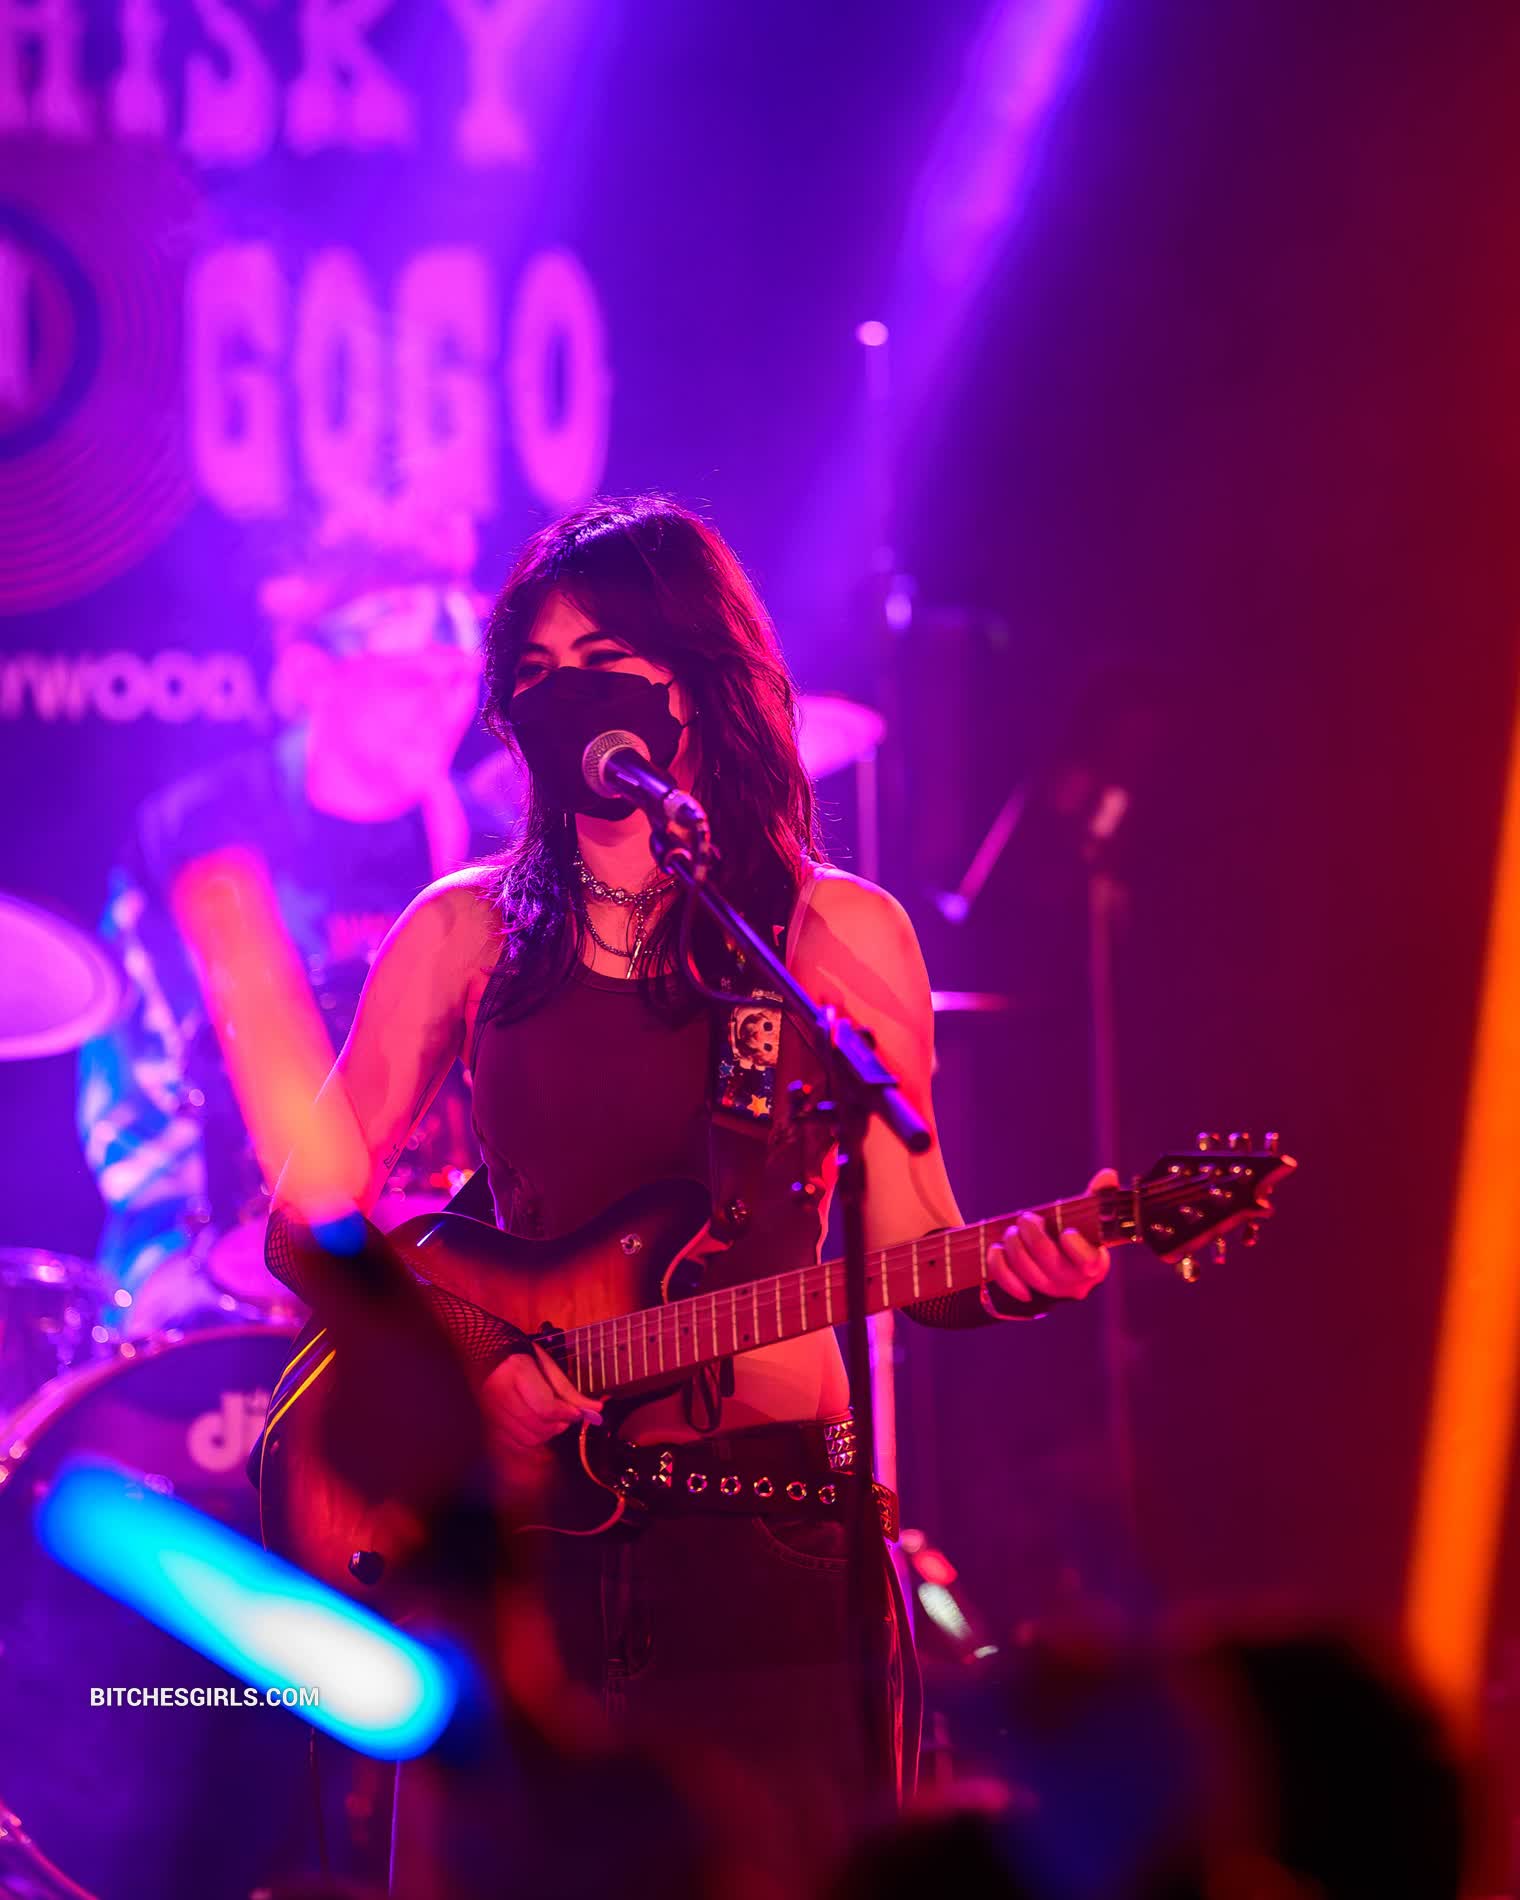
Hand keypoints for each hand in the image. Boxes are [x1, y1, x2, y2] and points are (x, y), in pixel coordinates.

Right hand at [480, 1345, 601, 1454]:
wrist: (484, 1353)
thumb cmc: (521, 1355)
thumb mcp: (547, 1365)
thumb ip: (569, 1390)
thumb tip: (596, 1409)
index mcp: (517, 1373)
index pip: (545, 1408)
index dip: (566, 1414)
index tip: (577, 1412)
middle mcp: (501, 1394)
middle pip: (538, 1426)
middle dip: (559, 1425)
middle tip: (568, 1415)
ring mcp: (493, 1411)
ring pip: (527, 1438)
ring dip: (548, 1434)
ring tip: (555, 1419)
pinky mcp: (490, 1421)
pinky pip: (516, 1442)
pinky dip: (534, 1439)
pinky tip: (540, 1426)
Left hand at [989, 1168, 1116, 1305]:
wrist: (1056, 1260)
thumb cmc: (1075, 1233)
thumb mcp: (1088, 1216)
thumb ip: (1099, 1196)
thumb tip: (1108, 1175)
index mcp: (1095, 1263)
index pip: (1089, 1263)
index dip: (1076, 1248)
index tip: (1066, 1232)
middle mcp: (1074, 1282)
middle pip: (1050, 1260)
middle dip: (1033, 1233)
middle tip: (1026, 1218)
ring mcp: (1050, 1290)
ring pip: (1026, 1270)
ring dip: (1014, 1244)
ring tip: (1013, 1230)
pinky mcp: (1026, 1293)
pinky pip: (1007, 1281)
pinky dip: (998, 1263)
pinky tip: (997, 1248)